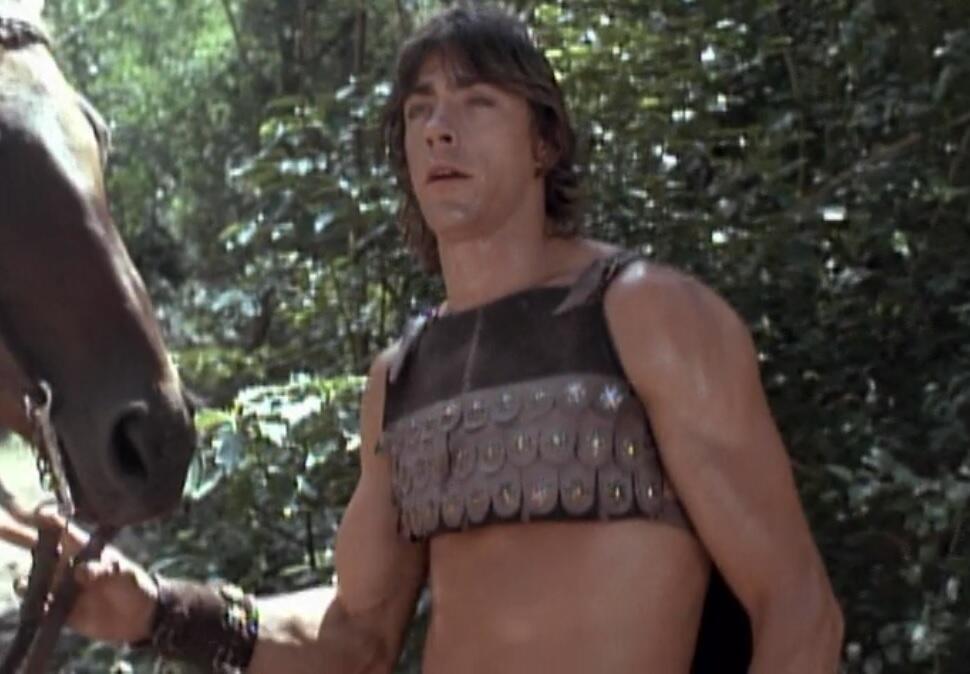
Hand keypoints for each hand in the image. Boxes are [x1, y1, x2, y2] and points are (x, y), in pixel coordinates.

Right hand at [0, 507, 158, 644]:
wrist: (138, 618)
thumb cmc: (133, 585)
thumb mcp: (124, 573)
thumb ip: (103, 569)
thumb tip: (80, 572)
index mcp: (83, 548)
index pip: (61, 527)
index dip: (47, 517)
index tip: (36, 512)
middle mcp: (66, 564)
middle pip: (35, 546)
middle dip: (14, 534)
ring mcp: (60, 586)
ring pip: (31, 579)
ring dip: (26, 580)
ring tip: (27, 583)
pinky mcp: (58, 610)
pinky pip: (37, 607)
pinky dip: (34, 607)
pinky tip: (40, 607)